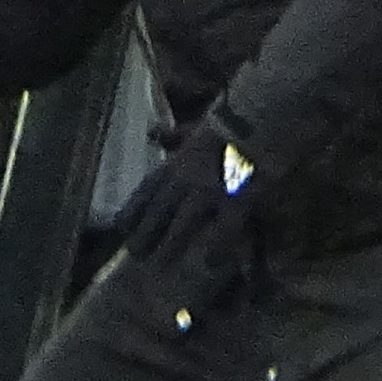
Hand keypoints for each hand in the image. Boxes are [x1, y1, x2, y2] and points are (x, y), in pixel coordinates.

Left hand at [109, 106, 262, 309]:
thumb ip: (174, 136)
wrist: (260, 116)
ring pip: (182, 224)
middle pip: (158, 212)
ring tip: (161, 264)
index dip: (132, 210)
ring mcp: (208, 191)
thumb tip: (152, 134)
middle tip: (136, 253)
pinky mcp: (235, 200)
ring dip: (170, 245)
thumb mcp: (195, 127)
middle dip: (145, 234)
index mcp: (176, 162)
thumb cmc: (230, 122)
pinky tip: (211, 263)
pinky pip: (223, 230)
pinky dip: (216, 247)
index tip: (121, 227)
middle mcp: (185, 179)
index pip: (146, 191)